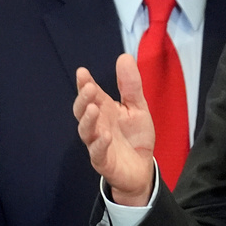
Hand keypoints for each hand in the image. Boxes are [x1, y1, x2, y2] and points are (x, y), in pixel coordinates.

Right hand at [74, 53, 154, 205]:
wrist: (142, 168)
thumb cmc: (135, 136)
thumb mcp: (137, 107)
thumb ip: (131, 85)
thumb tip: (124, 56)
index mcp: (104, 110)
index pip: (91, 95)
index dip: (85, 84)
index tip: (82, 72)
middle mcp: (97, 126)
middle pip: (83, 111)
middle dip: (83, 99)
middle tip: (89, 87)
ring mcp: (98, 144)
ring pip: (86, 132)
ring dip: (88, 120)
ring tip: (93, 108)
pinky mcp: (104, 162)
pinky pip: (97, 153)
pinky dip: (99, 144)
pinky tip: (104, 135)